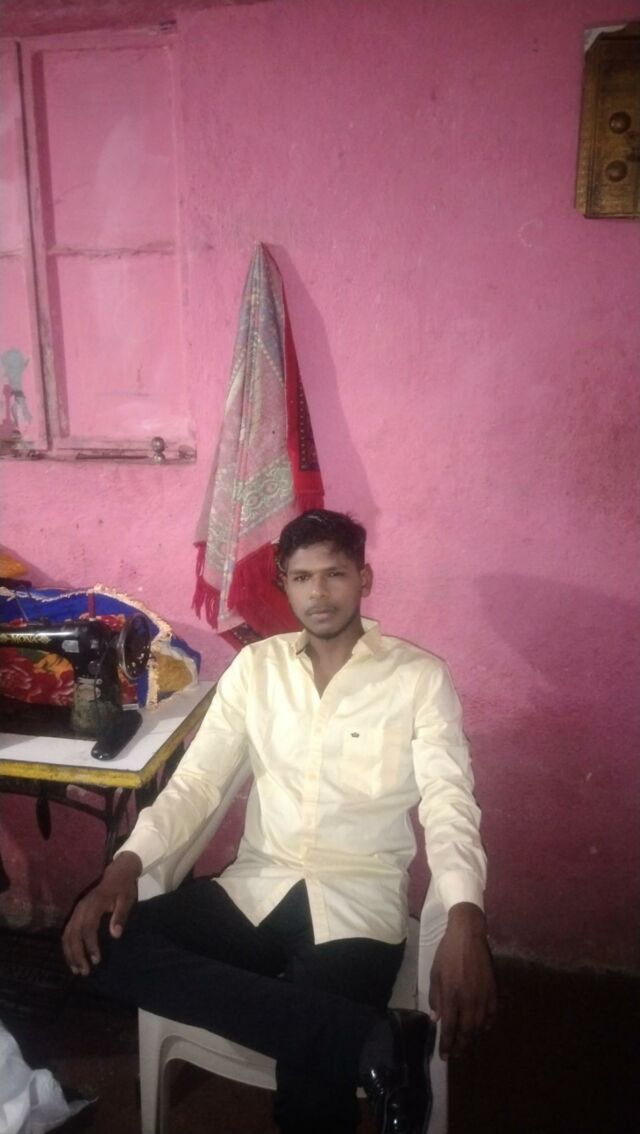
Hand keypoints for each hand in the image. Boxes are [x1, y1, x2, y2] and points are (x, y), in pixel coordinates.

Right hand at [62, 852, 141, 975]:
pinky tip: (72, 958)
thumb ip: (120, 915)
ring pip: (67, 934)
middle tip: (85, 971)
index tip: (96, 960)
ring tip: (77, 969)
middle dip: (77, 954)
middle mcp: (82, 907)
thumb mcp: (127, 898)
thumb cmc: (124, 887)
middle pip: (73, 934)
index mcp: (94, 903)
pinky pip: (67, 931)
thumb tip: (115, 935)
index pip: (88, 928)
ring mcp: (77, 910)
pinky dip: (68, 946)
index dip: (90, 945)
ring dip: (70, 953)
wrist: (118, 871)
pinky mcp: (76, 913)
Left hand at [428, 902, 495, 1059]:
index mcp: (451, 996)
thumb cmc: (447, 953)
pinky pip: (492, 1014)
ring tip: (467, 1042)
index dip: (447, 1045)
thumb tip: (437, 1018)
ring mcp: (483, 997)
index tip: (444, 1056)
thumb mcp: (434, 973)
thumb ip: (435, 997)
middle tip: (456, 1054)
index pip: (449, 1028)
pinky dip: (487, 1023)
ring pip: (480, 1026)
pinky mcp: (493, 990)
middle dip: (461, 1046)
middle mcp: (468, 1001)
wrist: (468, 936)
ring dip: (473, 1037)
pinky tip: (482, 1026)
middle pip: (466, 1032)